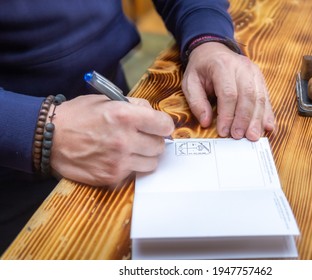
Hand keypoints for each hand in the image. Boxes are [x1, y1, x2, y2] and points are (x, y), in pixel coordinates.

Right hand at [49, 95, 173, 187]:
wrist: (48, 137)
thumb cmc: (78, 115)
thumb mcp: (107, 100)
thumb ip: (135, 105)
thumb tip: (154, 114)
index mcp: (125, 116)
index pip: (165, 125)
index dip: (163, 125)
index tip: (159, 126)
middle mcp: (124, 140)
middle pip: (160, 146)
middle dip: (154, 140)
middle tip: (143, 137)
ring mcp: (119, 161)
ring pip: (152, 163)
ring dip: (145, 156)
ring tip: (131, 149)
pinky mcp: (112, 177)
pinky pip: (135, 173)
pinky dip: (131, 166)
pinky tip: (118, 158)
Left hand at [182, 42, 274, 140]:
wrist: (213, 50)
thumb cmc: (201, 68)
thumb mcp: (190, 82)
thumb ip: (196, 102)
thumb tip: (206, 122)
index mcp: (222, 66)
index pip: (228, 93)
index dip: (228, 115)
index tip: (224, 132)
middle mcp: (241, 67)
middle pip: (248, 95)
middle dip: (244, 119)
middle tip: (240, 137)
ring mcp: (254, 72)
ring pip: (260, 97)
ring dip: (257, 119)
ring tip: (253, 136)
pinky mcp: (260, 78)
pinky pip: (266, 97)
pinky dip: (268, 114)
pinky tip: (267, 127)